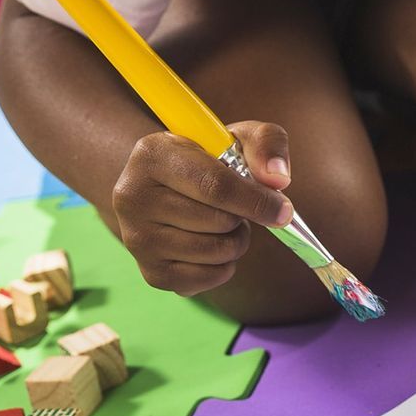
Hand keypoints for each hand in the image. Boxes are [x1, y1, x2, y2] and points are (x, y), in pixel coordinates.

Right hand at [112, 119, 293, 295]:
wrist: (164, 186)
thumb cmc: (206, 159)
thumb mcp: (235, 136)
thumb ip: (266, 143)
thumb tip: (278, 179)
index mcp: (151, 155)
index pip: (214, 185)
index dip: (256, 201)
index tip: (283, 210)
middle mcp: (132, 197)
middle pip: (217, 221)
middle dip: (243, 217)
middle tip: (239, 206)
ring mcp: (137, 239)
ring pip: (214, 252)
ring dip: (236, 240)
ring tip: (224, 222)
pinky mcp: (150, 272)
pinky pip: (207, 279)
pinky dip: (224, 266)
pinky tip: (214, 243)